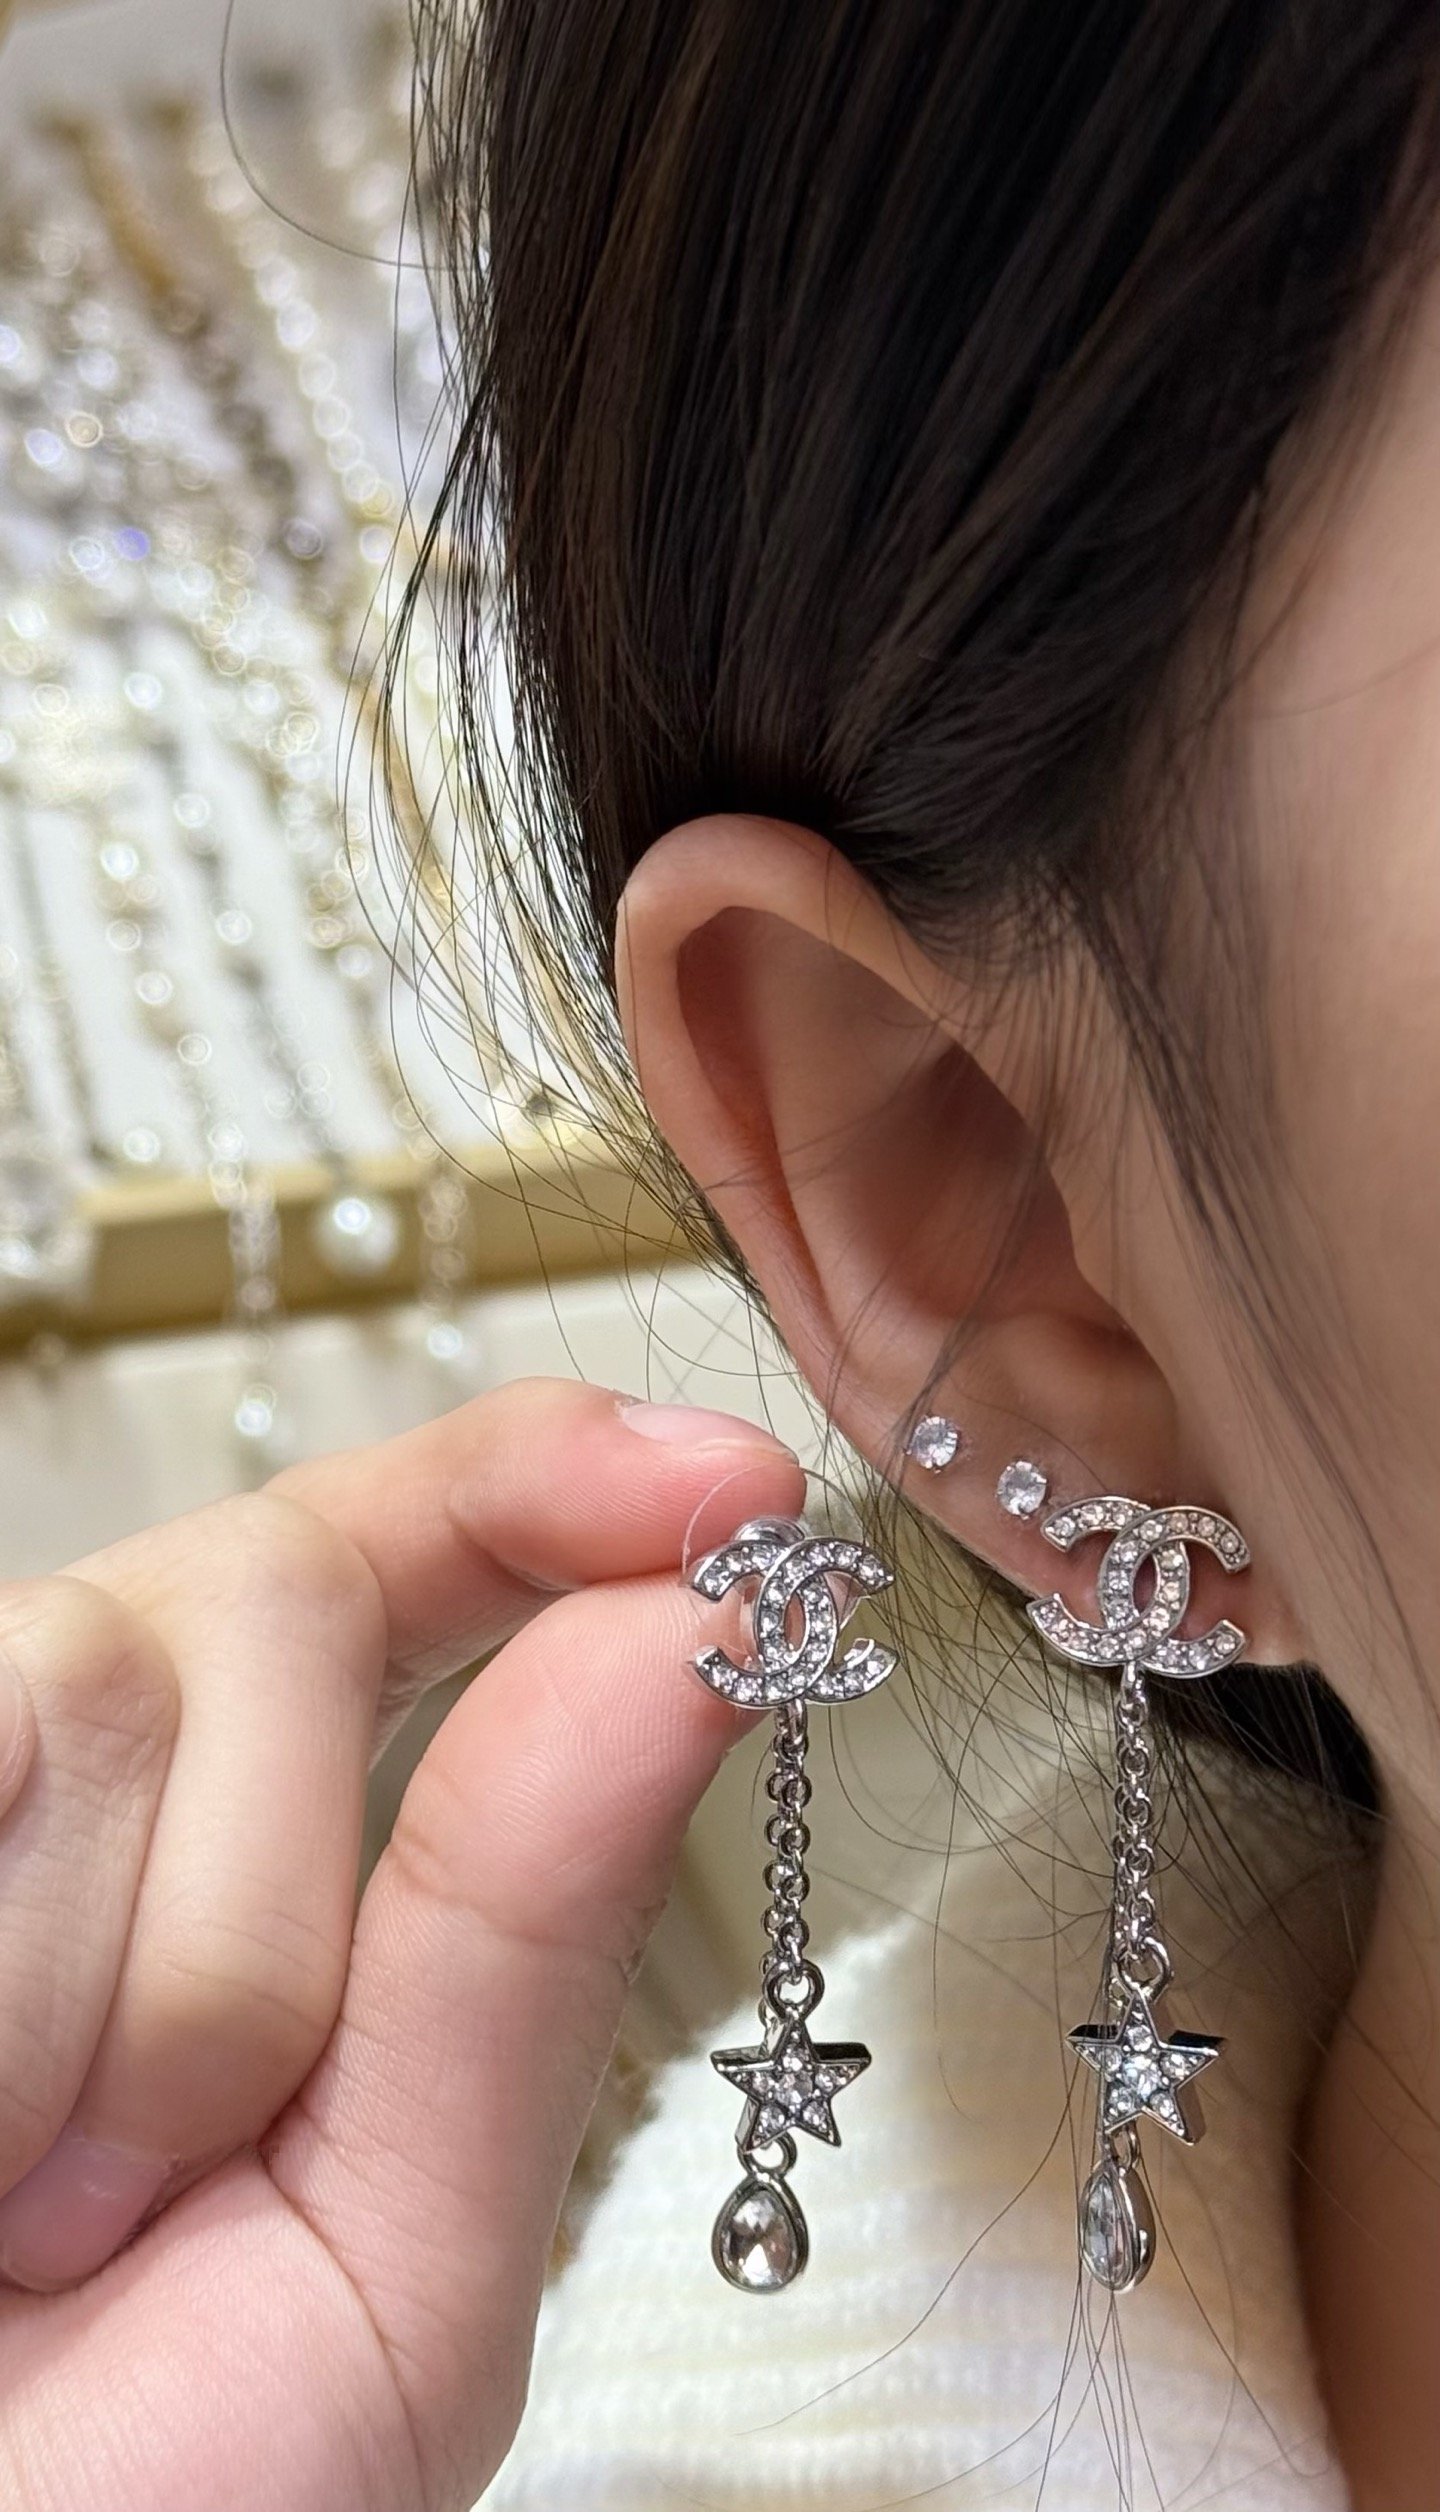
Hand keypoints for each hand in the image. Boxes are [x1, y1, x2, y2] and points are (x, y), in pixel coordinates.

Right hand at [0, 1380, 800, 2510]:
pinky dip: (12, 2001)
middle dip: (283, 1887)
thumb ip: (527, 1938)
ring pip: (119, 1670)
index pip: (401, 1567)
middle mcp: (90, 1798)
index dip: (545, 1486)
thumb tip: (694, 1629)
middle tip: (178, 2165)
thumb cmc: (138, 2510)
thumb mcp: (390, 2257)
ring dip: (134, 2000)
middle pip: (278, 1582)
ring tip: (33, 2212)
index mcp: (251, 1880)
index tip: (717, 1489)